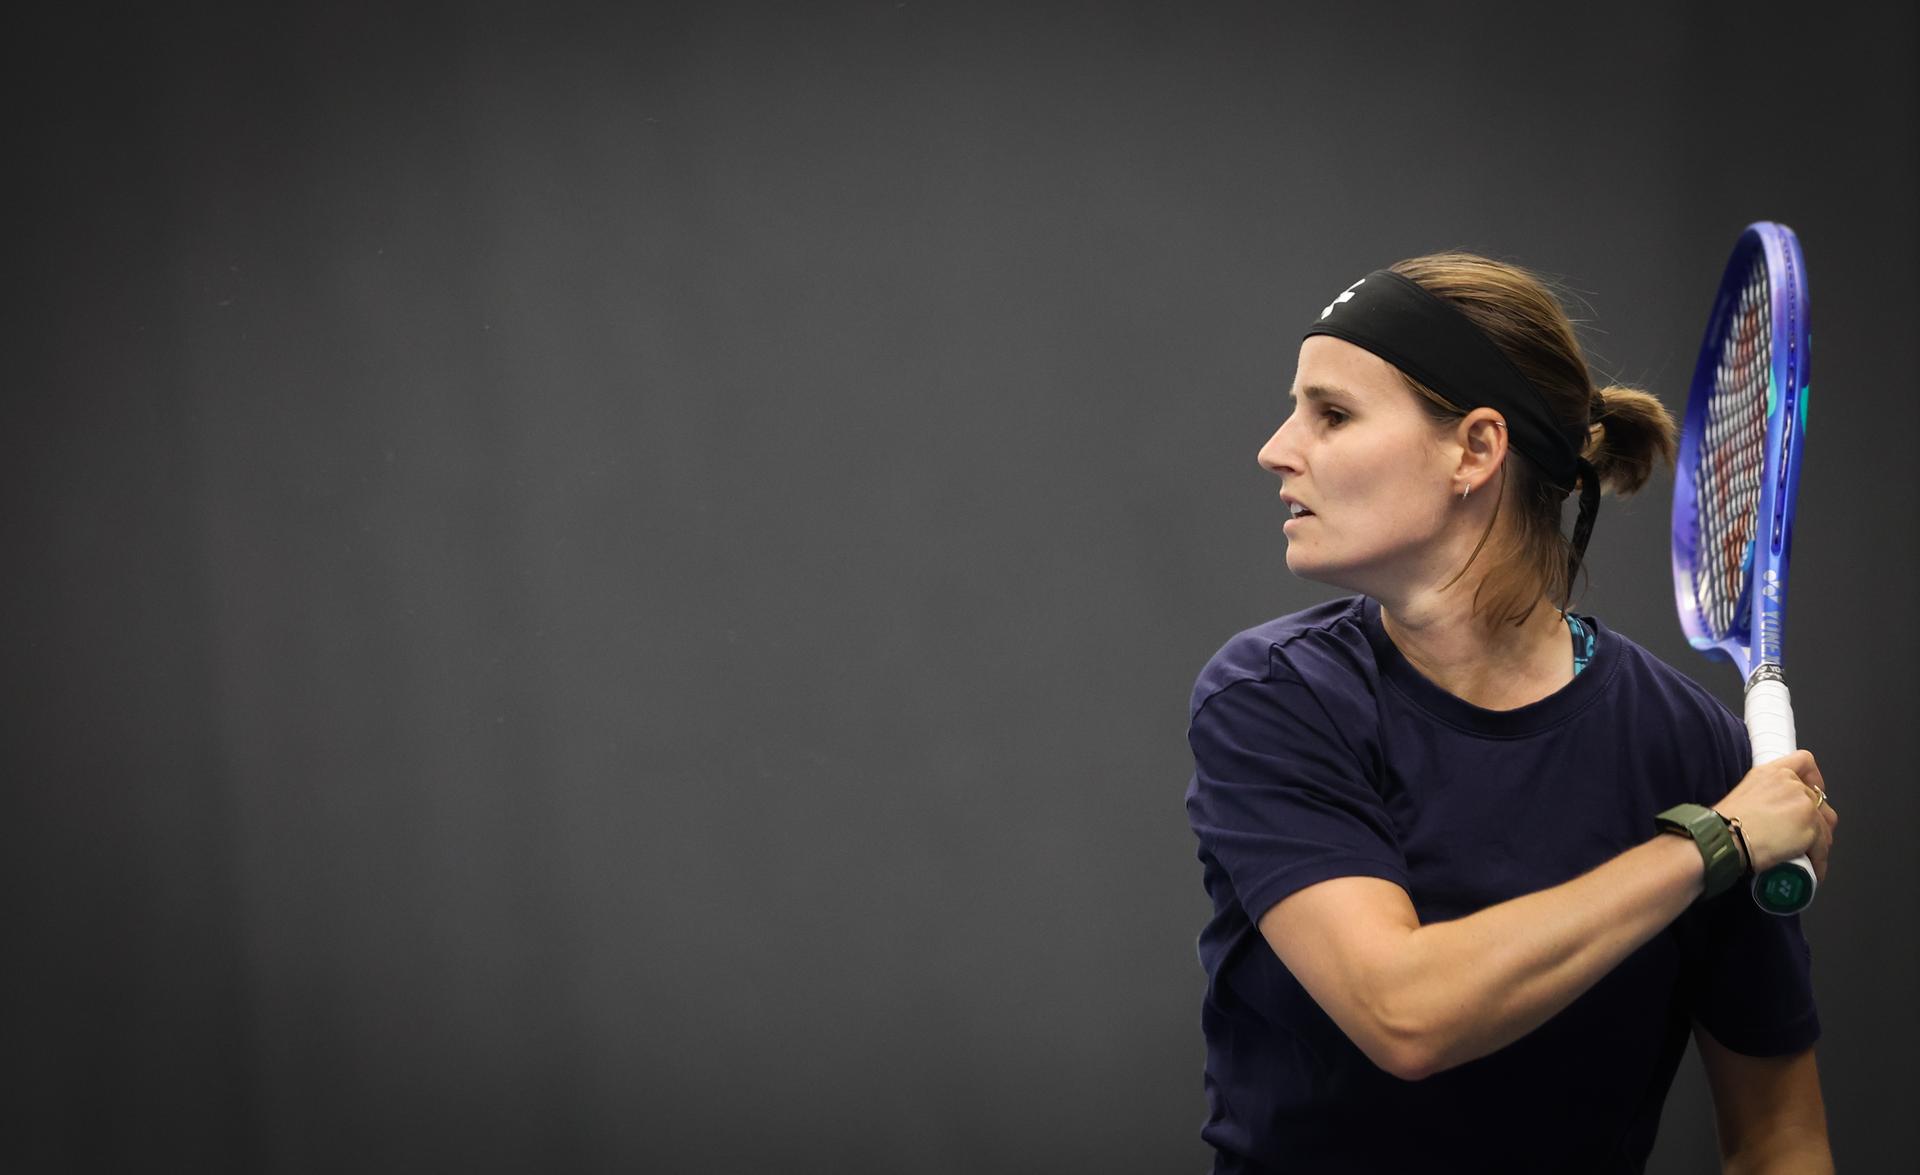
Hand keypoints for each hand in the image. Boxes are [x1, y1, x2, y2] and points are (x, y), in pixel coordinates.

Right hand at [1713, 750, 1836, 881]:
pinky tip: (1810, 869)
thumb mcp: (1742, 794)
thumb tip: (1776, 814)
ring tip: (1809, 856)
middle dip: (1816, 821)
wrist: (1723, 838)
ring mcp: (1804, 805)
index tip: (1813, 791)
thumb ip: (1766, 795)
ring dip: (1819, 841)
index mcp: (1772, 773)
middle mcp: (1791, 784)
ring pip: (1824, 826)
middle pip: (1819, 802)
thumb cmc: (1724, 823)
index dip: (1814, 778)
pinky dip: (1818, 861)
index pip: (1804, 761)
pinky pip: (1822, 848)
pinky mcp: (1811, 828)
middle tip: (1807, 837)